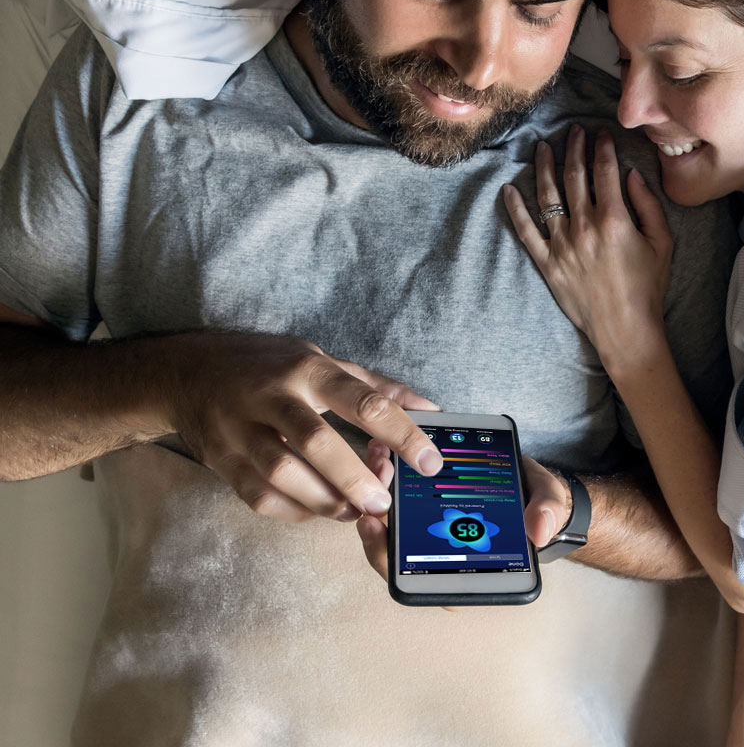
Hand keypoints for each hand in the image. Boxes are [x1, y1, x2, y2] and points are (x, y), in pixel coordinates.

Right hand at [168, 331, 443, 522]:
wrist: (185, 372)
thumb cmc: (266, 365)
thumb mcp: (321, 359)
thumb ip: (377, 387)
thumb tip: (432, 409)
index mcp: (307, 369)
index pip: (363, 401)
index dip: (401, 433)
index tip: (429, 462)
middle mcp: (272, 397)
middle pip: (316, 442)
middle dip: (354, 478)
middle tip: (383, 503)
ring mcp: (240, 430)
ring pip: (283, 476)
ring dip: (325, 501)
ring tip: (355, 511)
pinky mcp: (221, 460)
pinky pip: (259, 496)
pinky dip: (294, 510)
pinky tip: (318, 510)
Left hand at [355, 442, 574, 586]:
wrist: (534, 483)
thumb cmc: (536, 501)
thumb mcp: (548, 502)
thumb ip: (547, 513)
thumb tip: (538, 531)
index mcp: (470, 568)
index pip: (421, 584)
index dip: (390, 564)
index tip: (376, 528)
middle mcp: (443, 555)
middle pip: (394, 558)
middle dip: (376, 527)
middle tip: (372, 491)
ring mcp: (430, 533)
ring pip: (389, 528)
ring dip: (376, 496)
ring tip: (377, 461)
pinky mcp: (425, 507)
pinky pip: (396, 501)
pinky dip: (386, 479)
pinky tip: (383, 452)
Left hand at [502, 125, 672, 363]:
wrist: (625, 329)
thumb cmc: (648, 287)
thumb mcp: (663, 243)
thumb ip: (648, 205)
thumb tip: (631, 175)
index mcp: (614, 219)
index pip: (604, 170)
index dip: (602, 147)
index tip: (601, 132)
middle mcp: (583, 226)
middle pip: (573, 175)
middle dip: (574, 147)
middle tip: (574, 130)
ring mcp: (561, 244)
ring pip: (547, 195)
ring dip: (543, 167)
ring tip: (542, 147)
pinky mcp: (547, 262)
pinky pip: (526, 231)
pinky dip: (515, 209)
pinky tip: (508, 189)